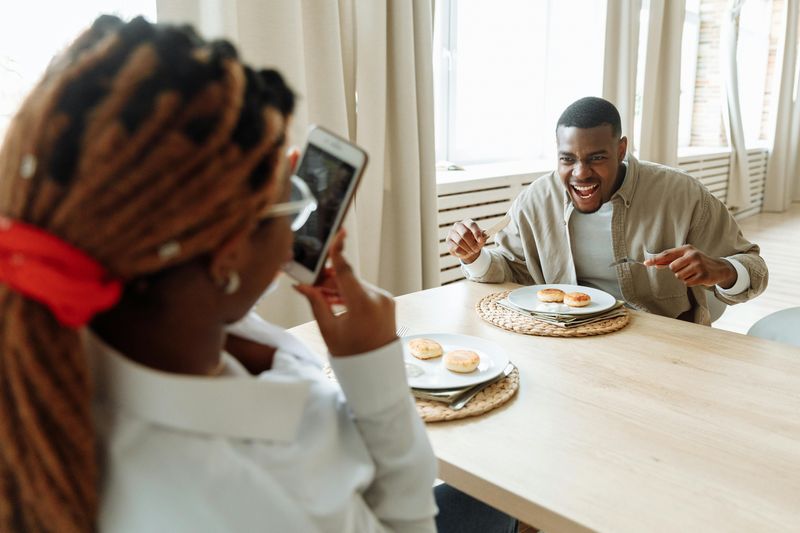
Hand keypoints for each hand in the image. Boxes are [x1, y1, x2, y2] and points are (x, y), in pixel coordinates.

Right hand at [294, 229, 396, 355]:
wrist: (377, 370)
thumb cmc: (351, 355)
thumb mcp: (328, 330)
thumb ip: (316, 303)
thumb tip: (301, 286)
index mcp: (363, 303)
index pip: (346, 271)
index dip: (339, 251)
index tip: (339, 233)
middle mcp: (378, 298)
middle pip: (348, 278)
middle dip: (329, 279)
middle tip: (311, 283)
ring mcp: (385, 300)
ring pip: (356, 285)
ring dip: (339, 287)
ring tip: (322, 296)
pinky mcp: (387, 302)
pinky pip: (365, 292)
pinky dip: (350, 294)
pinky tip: (336, 300)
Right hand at [446, 218, 485, 263]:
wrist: (467, 249)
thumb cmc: (475, 241)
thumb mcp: (481, 239)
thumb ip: (483, 237)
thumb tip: (484, 236)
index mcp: (467, 222)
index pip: (472, 225)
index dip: (477, 233)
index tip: (480, 241)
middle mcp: (458, 225)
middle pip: (465, 233)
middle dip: (472, 243)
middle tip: (476, 249)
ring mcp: (451, 233)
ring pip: (460, 241)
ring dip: (468, 248)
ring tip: (472, 251)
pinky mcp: (448, 241)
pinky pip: (455, 248)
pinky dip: (462, 252)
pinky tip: (465, 253)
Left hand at [643, 245, 736, 287]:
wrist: (719, 268)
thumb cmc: (698, 262)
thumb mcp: (685, 257)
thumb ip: (670, 260)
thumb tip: (654, 264)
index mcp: (687, 249)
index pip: (667, 254)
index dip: (656, 259)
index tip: (646, 263)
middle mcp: (693, 255)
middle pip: (672, 268)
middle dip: (677, 271)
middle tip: (687, 269)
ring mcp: (699, 265)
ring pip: (679, 276)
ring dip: (684, 277)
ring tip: (693, 273)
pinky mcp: (703, 276)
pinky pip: (687, 283)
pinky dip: (690, 282)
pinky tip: (697, 277)